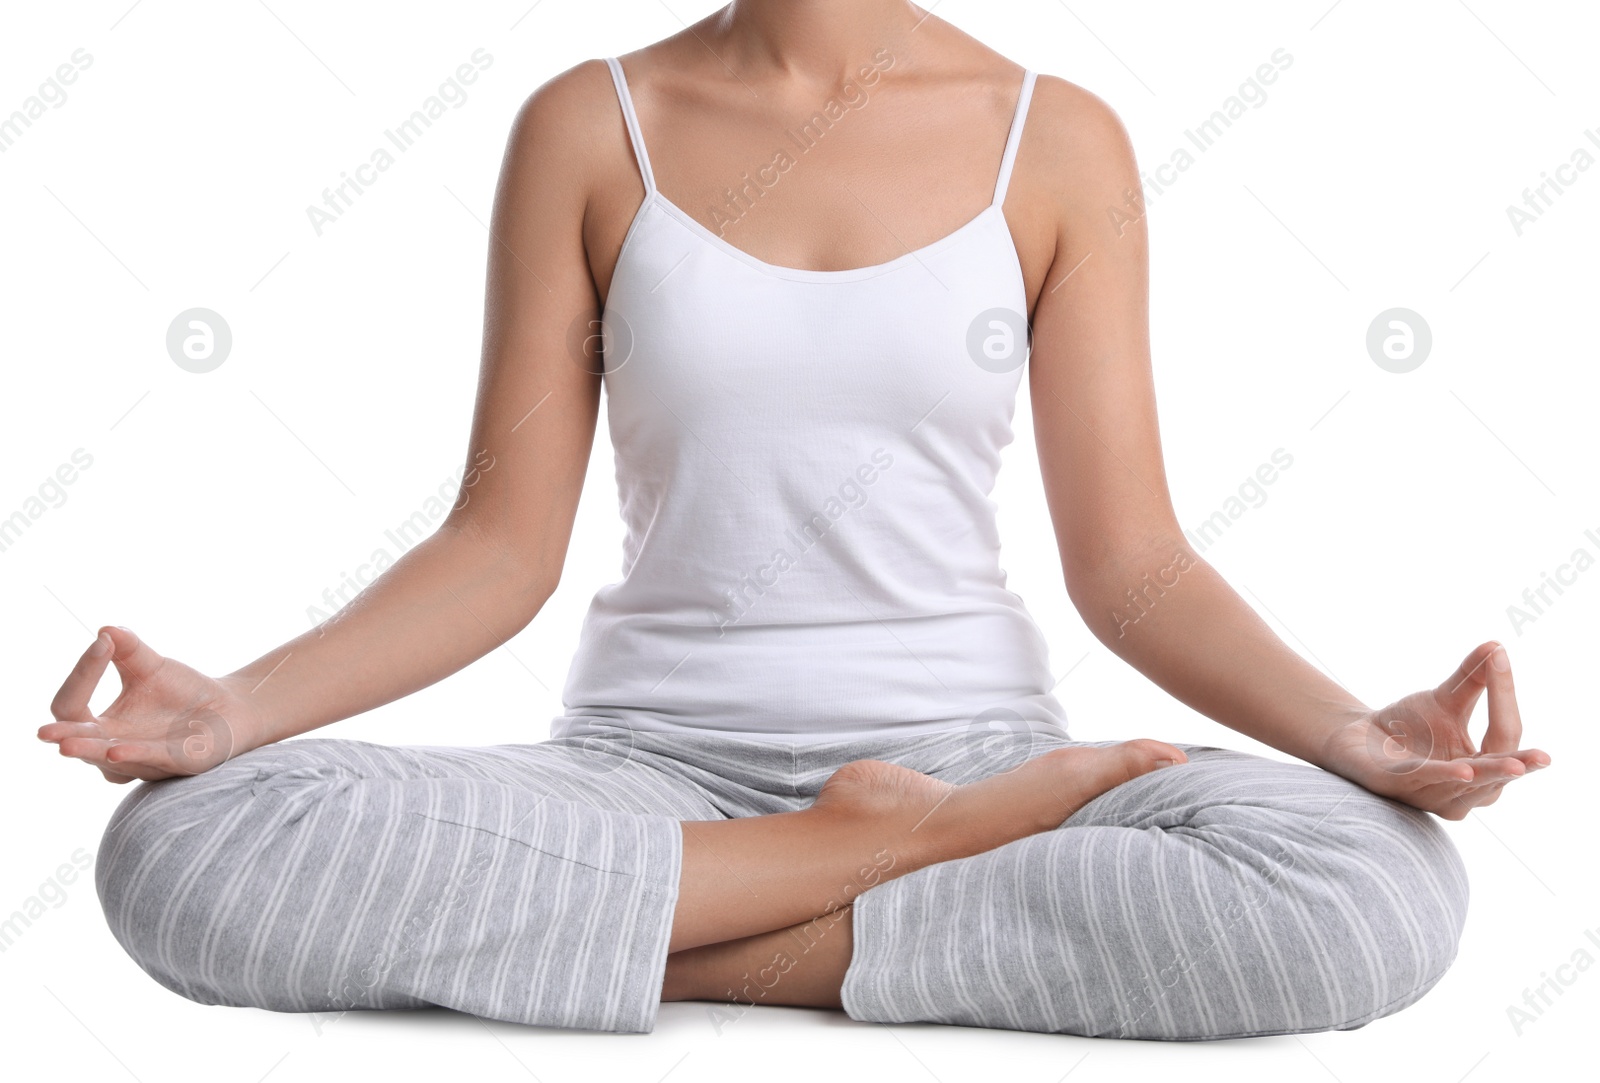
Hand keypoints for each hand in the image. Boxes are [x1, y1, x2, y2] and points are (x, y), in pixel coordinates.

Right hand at [39, 626, 267, 783]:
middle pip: (81, 742)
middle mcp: (114, 749)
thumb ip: (129, 650)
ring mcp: (144, 761)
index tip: (102, 643)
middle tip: (44, 732)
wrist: (228, 708)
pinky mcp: (177, 763)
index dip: (81, 676)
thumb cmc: (181, 693)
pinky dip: (134, 754)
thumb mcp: (151, 667)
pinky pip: (151, 760)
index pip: (72, 707)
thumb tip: (107, 628)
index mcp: (102, 726)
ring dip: (92, 749)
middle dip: (64, 736)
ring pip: (110, 758)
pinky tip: (116, 749)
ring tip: (68, 744)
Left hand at [1320, 641, 1548, 819]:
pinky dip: (1444, 775)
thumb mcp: (1445, 700)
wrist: (1357, 737)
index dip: (1504, 697)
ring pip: (1467, 784)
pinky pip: (1425, 781)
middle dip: (1520, 764)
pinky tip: (1463, 770)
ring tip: (1514, 765)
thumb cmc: (1409, 726)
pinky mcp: (1399, 788)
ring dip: (1488, 773)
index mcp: (1483, 767)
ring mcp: (1433, 794)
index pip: (1505, 734)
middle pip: (1496, 772)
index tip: (1500, 657)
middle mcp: (1465, 790)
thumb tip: (1496, 644)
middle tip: (1545, 757)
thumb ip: (1472, 678)